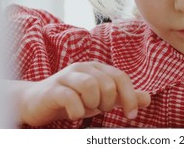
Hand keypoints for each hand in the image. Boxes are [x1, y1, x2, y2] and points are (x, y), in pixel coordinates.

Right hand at [16, 61, 150, 126]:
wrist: (36, 102)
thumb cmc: (72, 99)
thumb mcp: (101, 99)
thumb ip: (122, 98)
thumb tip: (148, 99)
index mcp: (97, 68)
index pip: (121, 77)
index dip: (130, 97)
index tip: (131, 116)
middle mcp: (83, 68)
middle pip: (108, 83)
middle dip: (108, 103)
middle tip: (98, 110)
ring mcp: (67, 76)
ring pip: (90, 85)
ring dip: (93, 104)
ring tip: (87, 110)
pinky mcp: (53, 89)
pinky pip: (71, 98)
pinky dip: (77, 111)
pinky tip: (75, 115)